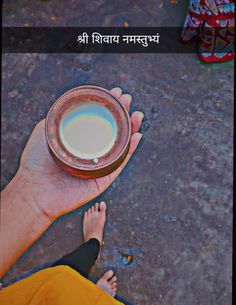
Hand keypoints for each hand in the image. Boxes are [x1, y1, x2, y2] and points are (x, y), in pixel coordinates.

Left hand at [18, 87, 143, 221]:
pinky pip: (120, 163)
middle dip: (123, 114)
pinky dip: (130, 150)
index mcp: (78, 141)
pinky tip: (136, 135)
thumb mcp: (44, 132)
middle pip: (112, 131)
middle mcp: (90, 152)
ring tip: (137, 114)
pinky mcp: (103, 179)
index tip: (116, 93)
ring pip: (120, 145)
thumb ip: (56, 118)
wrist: (35, 190)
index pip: (97, 121)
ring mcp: (98, 166)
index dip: (108, 106)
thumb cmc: (35, 163)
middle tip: (128, 99)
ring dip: (132, 128)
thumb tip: (71, 103)